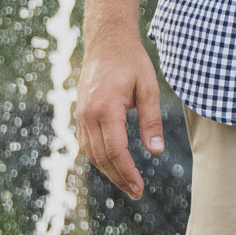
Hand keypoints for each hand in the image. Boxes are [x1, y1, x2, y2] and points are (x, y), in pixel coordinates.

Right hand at [77, 30, 163, 197]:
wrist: (106, 41)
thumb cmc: (132, 62)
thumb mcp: (149, 88)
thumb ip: (152, 120)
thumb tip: (155, 151)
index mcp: (106, 108)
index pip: (116, 150)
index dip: (127, 173)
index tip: (139, 188)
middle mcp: (88, 114)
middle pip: (102, 157)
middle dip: (119, 178)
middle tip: (136, 193)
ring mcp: (81, 114)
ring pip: (91, 153)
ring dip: (108, 171)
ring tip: (127, 184)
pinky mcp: (80, 113)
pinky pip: (86, 143)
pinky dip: (99, 158)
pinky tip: (113, 166)